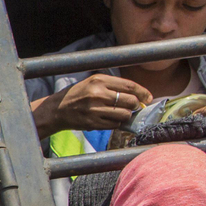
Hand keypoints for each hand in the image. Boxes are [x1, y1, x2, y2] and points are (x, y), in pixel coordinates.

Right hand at [32, 73, 153, 135]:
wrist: (57, 109)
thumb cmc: (77, 95)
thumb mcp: (92, 82)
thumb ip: (113, 86)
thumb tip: (138, 96)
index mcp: (99, 80)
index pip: (129, 86)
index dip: (142, 92)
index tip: (148, 97)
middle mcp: (97, 94)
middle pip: (130, 101)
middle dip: (135, 105)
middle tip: (133, 106)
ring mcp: (95, 110)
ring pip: (124, 114)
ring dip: (126, 115)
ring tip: (120, 113)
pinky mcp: (93, 123)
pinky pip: (115, 125)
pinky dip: (116, 123)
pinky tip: (109, 119)